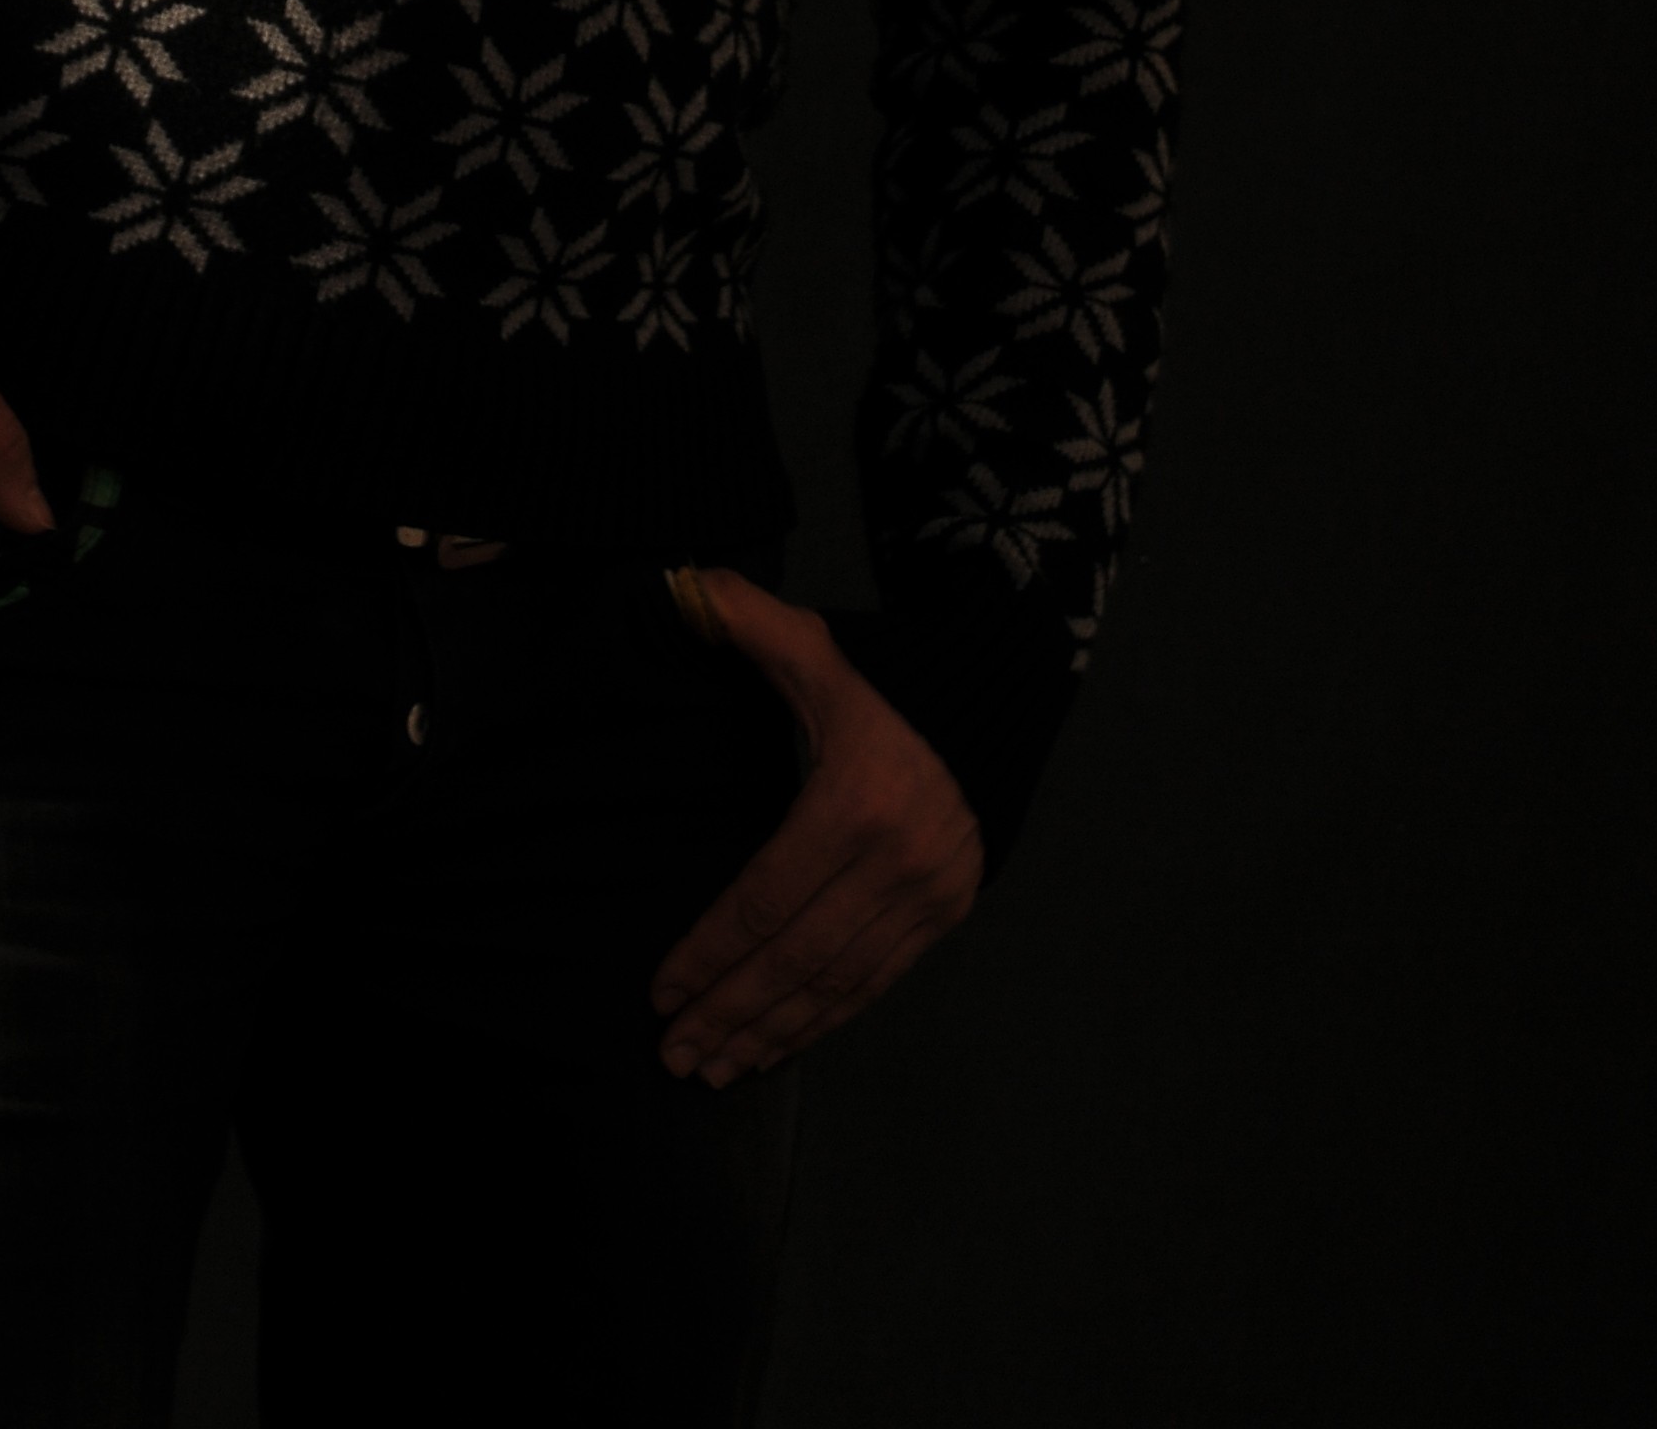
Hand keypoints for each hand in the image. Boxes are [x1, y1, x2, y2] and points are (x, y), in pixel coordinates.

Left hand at [648, 573, 982, 1083]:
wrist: (997, 697)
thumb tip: (678, 588)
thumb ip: (744, 617)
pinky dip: (825, 1022)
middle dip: (729, 1013)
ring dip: (773, 1034)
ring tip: (714, 1067)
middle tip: (673, 1056)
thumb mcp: (816, 645)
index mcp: (855, 802)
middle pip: (796, 959)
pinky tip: (779, 1047)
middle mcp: (897, 862)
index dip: (709, 951)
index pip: (765, 898)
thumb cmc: (887, 676)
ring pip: (837, 985)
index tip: (659, 991)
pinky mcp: (947, 914)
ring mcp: (929, 895)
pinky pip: (876, 983)